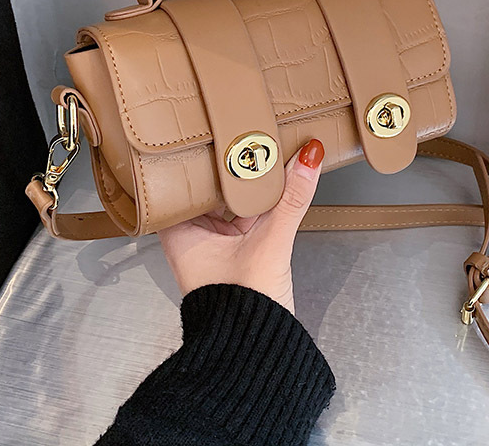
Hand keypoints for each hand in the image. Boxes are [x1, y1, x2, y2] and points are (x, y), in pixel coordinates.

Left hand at [158, 139, 324, 313]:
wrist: (255, 355)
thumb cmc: (241, 309)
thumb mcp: (270, 244)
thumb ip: (290, 200)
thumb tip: (308, 159)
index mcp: (181, 233)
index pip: (183, 182)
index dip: (199, 158)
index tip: (214, 133)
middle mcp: (193, 239)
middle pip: (211, 191)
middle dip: (232, 169)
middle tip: (246, 136)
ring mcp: (214, 248)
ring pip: (231, 205)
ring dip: (250, 189)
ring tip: (264, 155)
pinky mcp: (235, 257)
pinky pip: (246, 221)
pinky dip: (260, 207)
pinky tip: (274, 190)